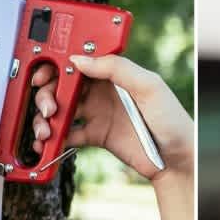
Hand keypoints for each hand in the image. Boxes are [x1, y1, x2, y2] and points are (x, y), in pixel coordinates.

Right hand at [29, 54, 193, 180]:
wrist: (176, 160)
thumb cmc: (172, 120)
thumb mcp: (149, 86)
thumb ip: (117, 68)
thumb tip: (81, 59)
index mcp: (115, 73)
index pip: (80, 62)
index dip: (57, 65)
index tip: (43, 73)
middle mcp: (103, 91)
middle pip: (63, 85)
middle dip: (47, 93)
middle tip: (48, 107)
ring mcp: (98, 113)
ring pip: (61, 109)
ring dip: (47, 117)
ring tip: (46, 129)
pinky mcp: (96, 136)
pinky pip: (68, 134)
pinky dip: (54, 138)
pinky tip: (48, 142)